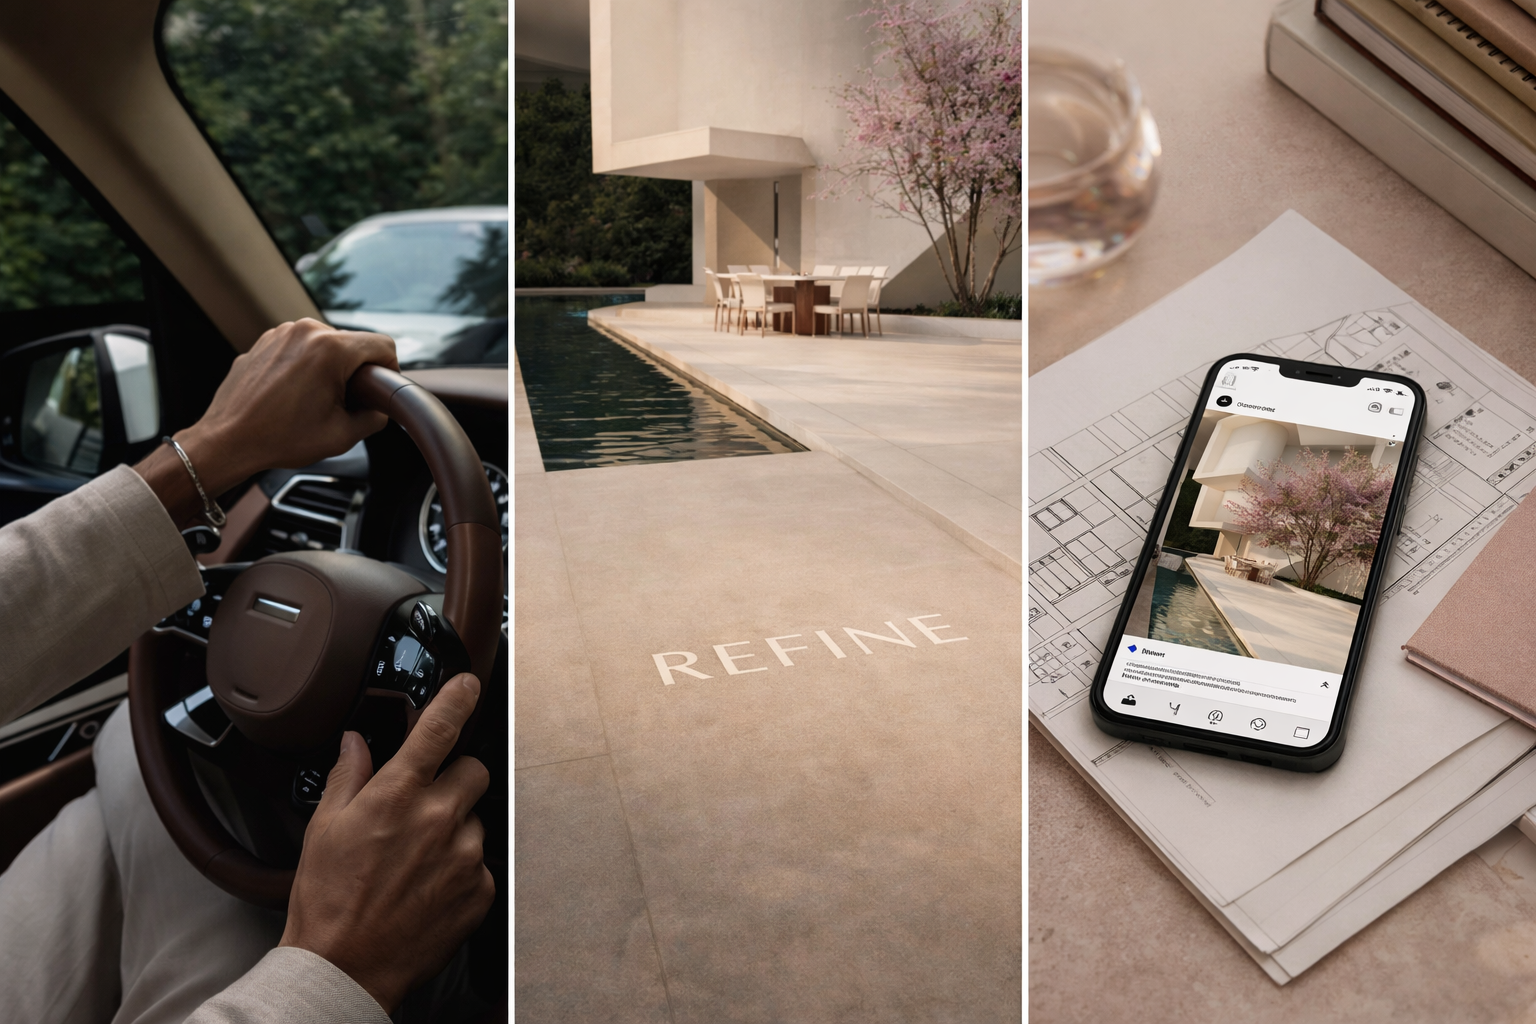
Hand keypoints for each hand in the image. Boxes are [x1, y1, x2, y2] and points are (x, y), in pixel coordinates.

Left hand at [135, 318, 396, 525]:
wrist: (227, 441)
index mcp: (329, 349)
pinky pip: (299, 349)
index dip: (391, 369)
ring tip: (314, 401)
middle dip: (356, 372)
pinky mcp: (265, 341)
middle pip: (353, 345)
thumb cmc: (278, 438)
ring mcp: (281, 333)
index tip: (381, 388)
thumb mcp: (343, 435)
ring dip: (329, 369)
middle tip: (344, 404)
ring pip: (325, 345)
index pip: (382, 345)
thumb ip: (374, 417)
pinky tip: (294, 396)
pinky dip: (304, 368)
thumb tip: (379, 410)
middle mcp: (305, 332)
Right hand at [279, 673, 493, 1012]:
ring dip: (454, 828)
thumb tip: (355, 743)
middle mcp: (439, 818)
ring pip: (475, 818)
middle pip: (473, 770)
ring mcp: (464, 855)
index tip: (468, 683)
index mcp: (398, 795)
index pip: (441, 727)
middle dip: (454, 777)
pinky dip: (459, 869)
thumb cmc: (328, 901)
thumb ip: (348, 776)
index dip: (458, 697)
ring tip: (416, 859)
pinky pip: (480, 863)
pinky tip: (427, 885)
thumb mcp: (324, 828)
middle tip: (424, 803)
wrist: (345, 967)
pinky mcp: (480, 889)